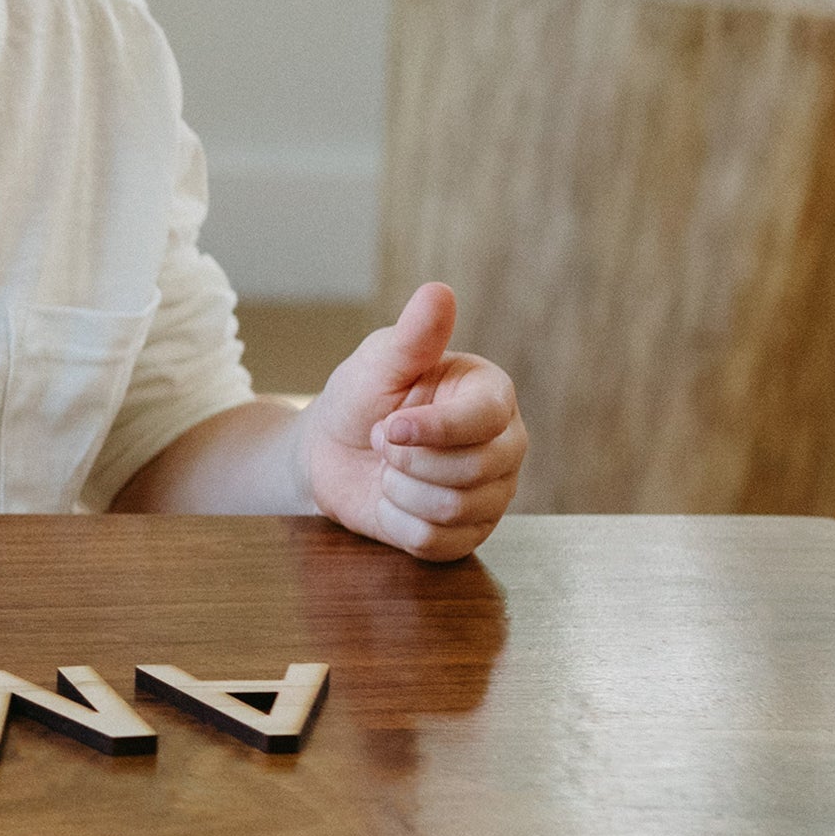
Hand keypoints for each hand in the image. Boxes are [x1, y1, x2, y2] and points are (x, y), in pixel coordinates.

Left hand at [296, 283, 526, 559]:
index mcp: (492, 396)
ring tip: (389, 469)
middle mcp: (506, 446)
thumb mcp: (378, 363)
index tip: (387, 425)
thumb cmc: (359, 399)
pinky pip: (438, 543)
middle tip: (382, 441)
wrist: (329, 454)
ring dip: (399, 490)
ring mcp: (492, 494)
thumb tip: (438, 292)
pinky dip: (399, 523)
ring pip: (455, 509)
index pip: (486, 420)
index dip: (434, 430)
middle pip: (476, 472)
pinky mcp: (467, 534)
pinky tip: (392, 500)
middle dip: (408, 461)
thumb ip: (413, 336)